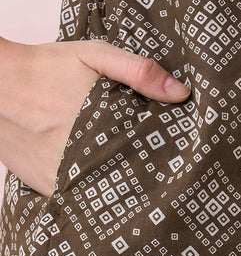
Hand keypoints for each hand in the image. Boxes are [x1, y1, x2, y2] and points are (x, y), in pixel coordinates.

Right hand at [0, 37, 189, 196]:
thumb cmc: (46, 66)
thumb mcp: (94, 56)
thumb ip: (138, 71)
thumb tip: (181, 94)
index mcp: (103, 129)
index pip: (145, 159)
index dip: (163, 165)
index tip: (176, 170)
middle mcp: (82, 158)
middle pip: (125, 181)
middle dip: (142, 182)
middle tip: (159, 186)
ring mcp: (61, 175)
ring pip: (100, 195)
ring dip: (115, 193)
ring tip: (134, 195)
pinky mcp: (44, 185)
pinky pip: (74, 199)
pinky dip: (88, 197)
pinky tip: (101, 193)